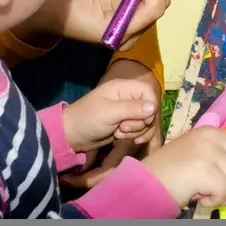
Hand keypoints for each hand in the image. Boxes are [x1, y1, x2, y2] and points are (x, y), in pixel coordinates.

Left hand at [59, 59, 163, 188]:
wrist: (72, 136)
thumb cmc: (87, 119)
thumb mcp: (109, 112)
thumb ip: (131, 109)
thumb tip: (153, 107)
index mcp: (123, 88)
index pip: (149, 92)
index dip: (150, 107)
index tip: (144, 120)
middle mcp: (128, 98)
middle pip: (149, 109)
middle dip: (140, 123)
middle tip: (123, 127)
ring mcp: (127, 112)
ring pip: (146, 122)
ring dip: (135, 131)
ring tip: (119, 132)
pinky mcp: (126, 125)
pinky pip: (139, 130)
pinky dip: (134, 136)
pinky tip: (121, 137)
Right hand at [142, 128, 225, 209]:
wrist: (145, 182)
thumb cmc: (173, 174)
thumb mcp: (203, 160)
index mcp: (213, 132)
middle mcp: (212, 136)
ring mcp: (208, 150)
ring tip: (209, 197)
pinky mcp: (203, 167)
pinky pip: (224, 190)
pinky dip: (215, 200)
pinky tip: (201, 199)